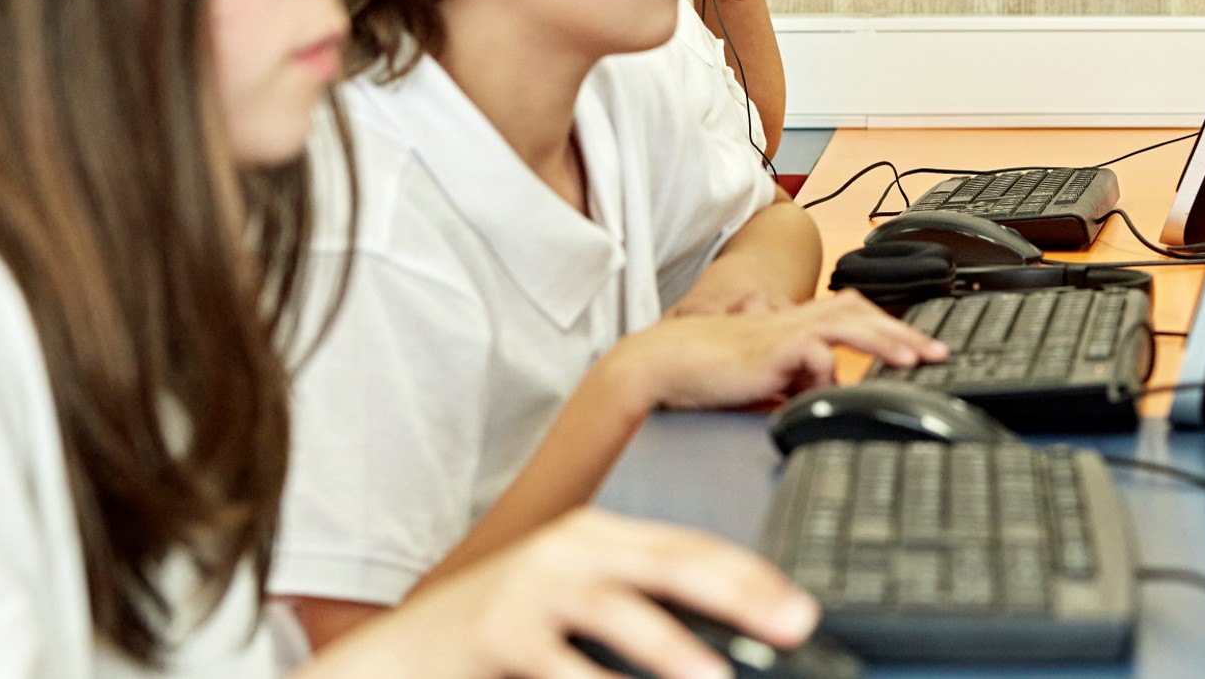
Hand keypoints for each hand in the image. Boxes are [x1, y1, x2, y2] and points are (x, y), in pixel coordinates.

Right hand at [319, 509, 817, 678]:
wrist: (403, 656)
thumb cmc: (498, 635)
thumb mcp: (570, 603)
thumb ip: (636, 606)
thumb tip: (728, 636)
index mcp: (594, 538)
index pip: (688, 546)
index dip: (749, 575)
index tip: (801, 610)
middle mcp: (567, 551)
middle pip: (668, 563)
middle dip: (738, 595)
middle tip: (792, 626)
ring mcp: (529, 590)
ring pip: (620, 613)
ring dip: (676, 648)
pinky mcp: (496, 633)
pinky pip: (563, 667)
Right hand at [615, 290, 948, 408]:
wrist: (661, 365)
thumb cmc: (704, 376)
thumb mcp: (762, 383)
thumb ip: (794, 387)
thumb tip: (821, 403)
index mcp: (790, 325)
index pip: (849, 313)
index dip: (885, 327)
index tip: (916, 349)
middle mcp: (790, 321)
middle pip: (858, 311)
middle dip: (900, 331)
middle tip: (936, 353)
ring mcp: (781, 331)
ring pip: (846, 321)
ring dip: (884, 339)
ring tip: (913, 359)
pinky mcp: (770, 349)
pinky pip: (813, 353)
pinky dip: (828, 371)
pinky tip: (830, 388)